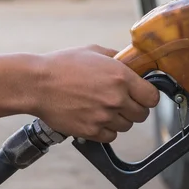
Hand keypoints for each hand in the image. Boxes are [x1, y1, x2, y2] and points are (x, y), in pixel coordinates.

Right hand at [32, 45, 159, 142]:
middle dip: (135, 108)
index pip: (152, 97)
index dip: (148, 96)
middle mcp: (116, 98)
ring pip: (126, 126)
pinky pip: (110, 137)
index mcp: (121, 77)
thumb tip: (133, 64)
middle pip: (142, 114)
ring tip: (104, 108)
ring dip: (119, 119)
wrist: (36, 84)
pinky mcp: (91, 131)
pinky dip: (106, 130)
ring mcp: (104, 117)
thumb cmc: (63, 65)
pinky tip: (96, 118)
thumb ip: (117, 59)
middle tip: (123, 102)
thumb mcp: (94, 52)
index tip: (143, 95)